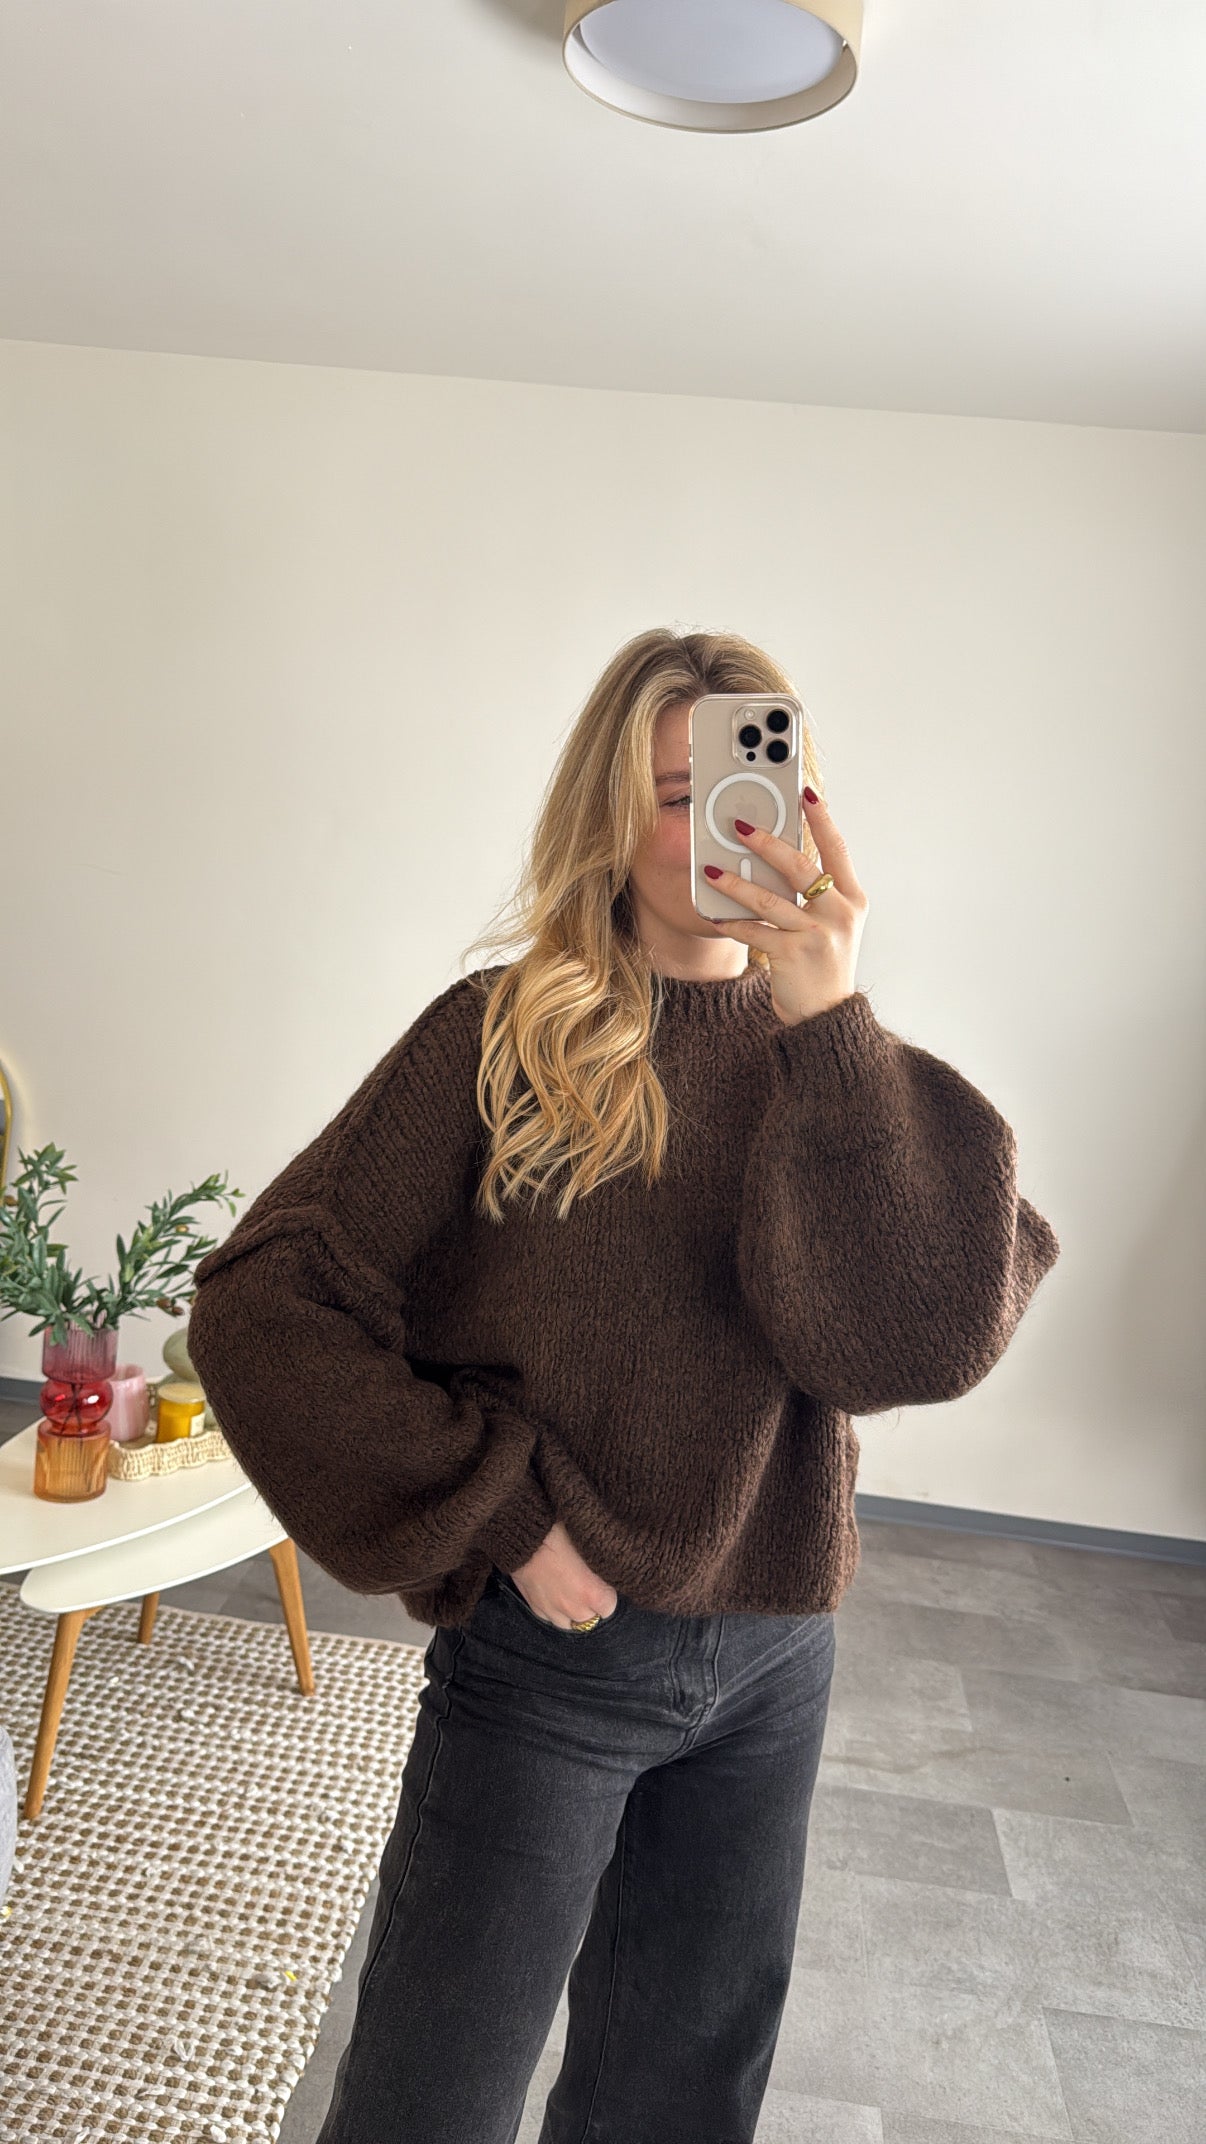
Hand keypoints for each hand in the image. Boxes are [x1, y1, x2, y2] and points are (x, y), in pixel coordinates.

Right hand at [510, 1520, 618, 1628]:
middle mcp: (573, 1608)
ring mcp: (551, 1610)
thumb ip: (604, 1563)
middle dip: (592, 1605)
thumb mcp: (590, 1544)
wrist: (523, 1532)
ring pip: (569, 1624)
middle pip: (591, 1619)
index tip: (604, 1581)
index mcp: (592, 1594)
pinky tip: (555, 1594)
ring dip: (573, 1612)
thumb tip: (613, 1567)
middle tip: (588, 1583)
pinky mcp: (534, 1607)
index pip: (610, 1606)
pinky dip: (554, 1611)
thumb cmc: (559, 1532)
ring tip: (572, 1593)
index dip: (608, 1592)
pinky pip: (549, 1618)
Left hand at [703, 785, 868, 1024]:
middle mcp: (840, 913)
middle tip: (739, 826)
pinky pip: (754, 931)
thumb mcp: (831, 924)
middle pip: (799, 865)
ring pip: (769, 898)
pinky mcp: (794, 954)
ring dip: (736, 883)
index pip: (837, 848)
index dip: (822, 818)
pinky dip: (732, 922)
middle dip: (766, 842)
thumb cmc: (822, 964)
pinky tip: (714, 914)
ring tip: (712, 870)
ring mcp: (818, 934)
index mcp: (853, 899)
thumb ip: (815, 893)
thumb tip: (777, 856)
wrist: (825, 1016)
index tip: (806, 792)